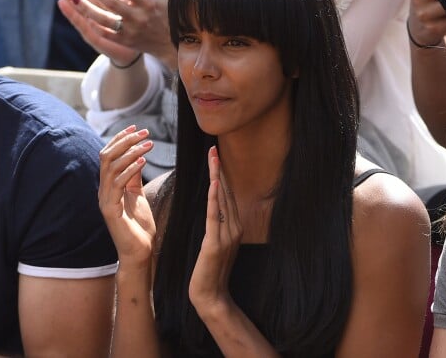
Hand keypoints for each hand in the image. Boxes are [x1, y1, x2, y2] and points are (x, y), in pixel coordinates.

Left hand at [51, 0, 174, 67]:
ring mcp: (131, 31)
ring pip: (105, 19)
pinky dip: (92, 23)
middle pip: (112, 3)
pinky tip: (80, 13)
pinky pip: (105, 33)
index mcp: (148, 1)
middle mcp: (140, 17)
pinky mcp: (125, 41)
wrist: (173, 41)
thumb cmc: (166, 8)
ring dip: (87, 8)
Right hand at [98, 125, 155, 267]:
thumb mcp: (137, 194)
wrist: (140, 252)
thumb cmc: (140, 225)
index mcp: (108, 186)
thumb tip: (137, 155)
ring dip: (131, 152)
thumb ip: (134, 177)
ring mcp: (104, 200)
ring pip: (111, 167)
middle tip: (145, 132)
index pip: (109, 155)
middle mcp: (103, 191)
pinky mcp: (110, 210)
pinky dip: (130, 169)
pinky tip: (143, 161)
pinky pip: (117, 184)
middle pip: (106, 156)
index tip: (136, 127)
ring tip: (148, 144)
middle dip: (125, 141)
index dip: (120, 139)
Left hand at [189, 147, 242, 318]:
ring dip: (217, 177)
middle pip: (226, 192)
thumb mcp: (216, 244)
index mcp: (235, 226)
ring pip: (221, 199)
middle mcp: (235, 228)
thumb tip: (214, 208)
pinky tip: (214, 183)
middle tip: (213, 149)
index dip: (221, 174)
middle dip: (219, 169)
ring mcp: (227, 235)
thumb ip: (218, 226)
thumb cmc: (210, 271)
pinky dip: (215, 198)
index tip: (215, 157)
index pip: (227, 194)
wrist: (210, 297)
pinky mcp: (216, 243)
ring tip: (213, 158)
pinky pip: (215, 216)